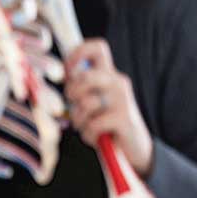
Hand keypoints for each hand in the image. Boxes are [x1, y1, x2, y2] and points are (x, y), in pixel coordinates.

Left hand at [65, 39, 153, 176]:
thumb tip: (63, 76)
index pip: (97, 48)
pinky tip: (98, 137)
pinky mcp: (124, 118)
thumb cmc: (105, 124)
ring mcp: (122, 99)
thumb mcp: (91, 102)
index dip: (77, 53)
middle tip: (75, 107)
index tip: (67, 71)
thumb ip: (80, 88)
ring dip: (80, 121)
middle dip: (72, 94)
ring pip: (85, 103)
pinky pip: (93, 124)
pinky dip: (89, 135)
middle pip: (84, 76)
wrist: (133, 149)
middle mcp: (118, 82)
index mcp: (109, 75)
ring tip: (89, 126)